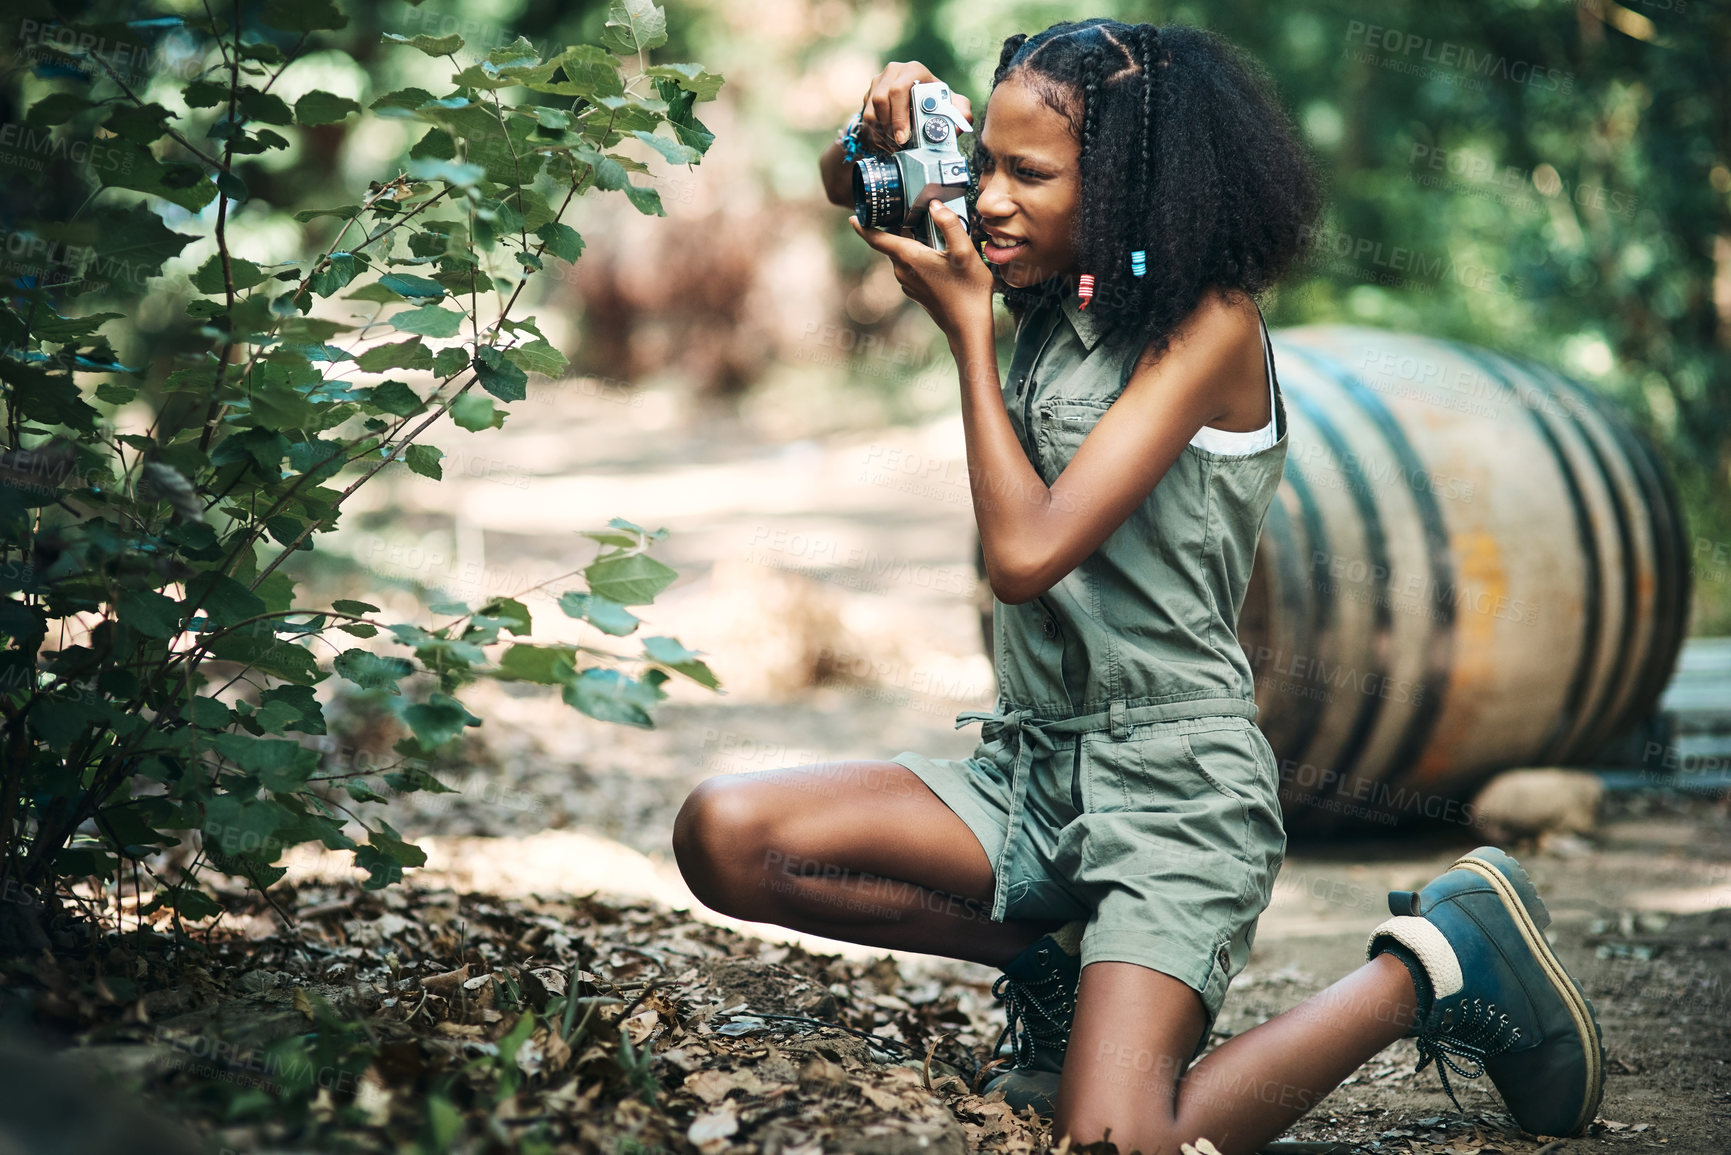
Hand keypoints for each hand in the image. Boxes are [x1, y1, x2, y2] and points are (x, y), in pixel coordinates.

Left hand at [850, 201, 993, 342]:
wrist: (968, 327)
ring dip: (912, 241)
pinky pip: (910, 266)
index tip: (853, 216)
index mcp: (908, 257)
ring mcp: (907, 283)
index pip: (876, 239)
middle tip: (912, 210)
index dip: (863, 226)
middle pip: (892, 243)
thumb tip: (934, 205)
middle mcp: (902, 271)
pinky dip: (917, 255)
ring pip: (902, 254)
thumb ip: (949, 224)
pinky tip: (937, 254)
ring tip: (931, 230)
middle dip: (898, 227)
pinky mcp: (915, 291)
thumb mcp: (965, 251)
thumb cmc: (968, 289)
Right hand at [858, 60, 972, 148]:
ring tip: (896, 146)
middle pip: (881, 100)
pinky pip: (865, 119)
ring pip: (870, 112)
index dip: (899, 116)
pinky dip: (876, 135)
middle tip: (899, 146)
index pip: (899, 89)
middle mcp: (892, 72)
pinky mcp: (867, 96)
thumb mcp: (954, 107)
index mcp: (913, 70)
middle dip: (889, 128)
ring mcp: (877, 83)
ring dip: (882, 134)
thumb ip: (961, 113)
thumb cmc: (938, 103)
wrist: (920, 102)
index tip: (904, 137)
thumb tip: (957, 126)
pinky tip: (888, 143)